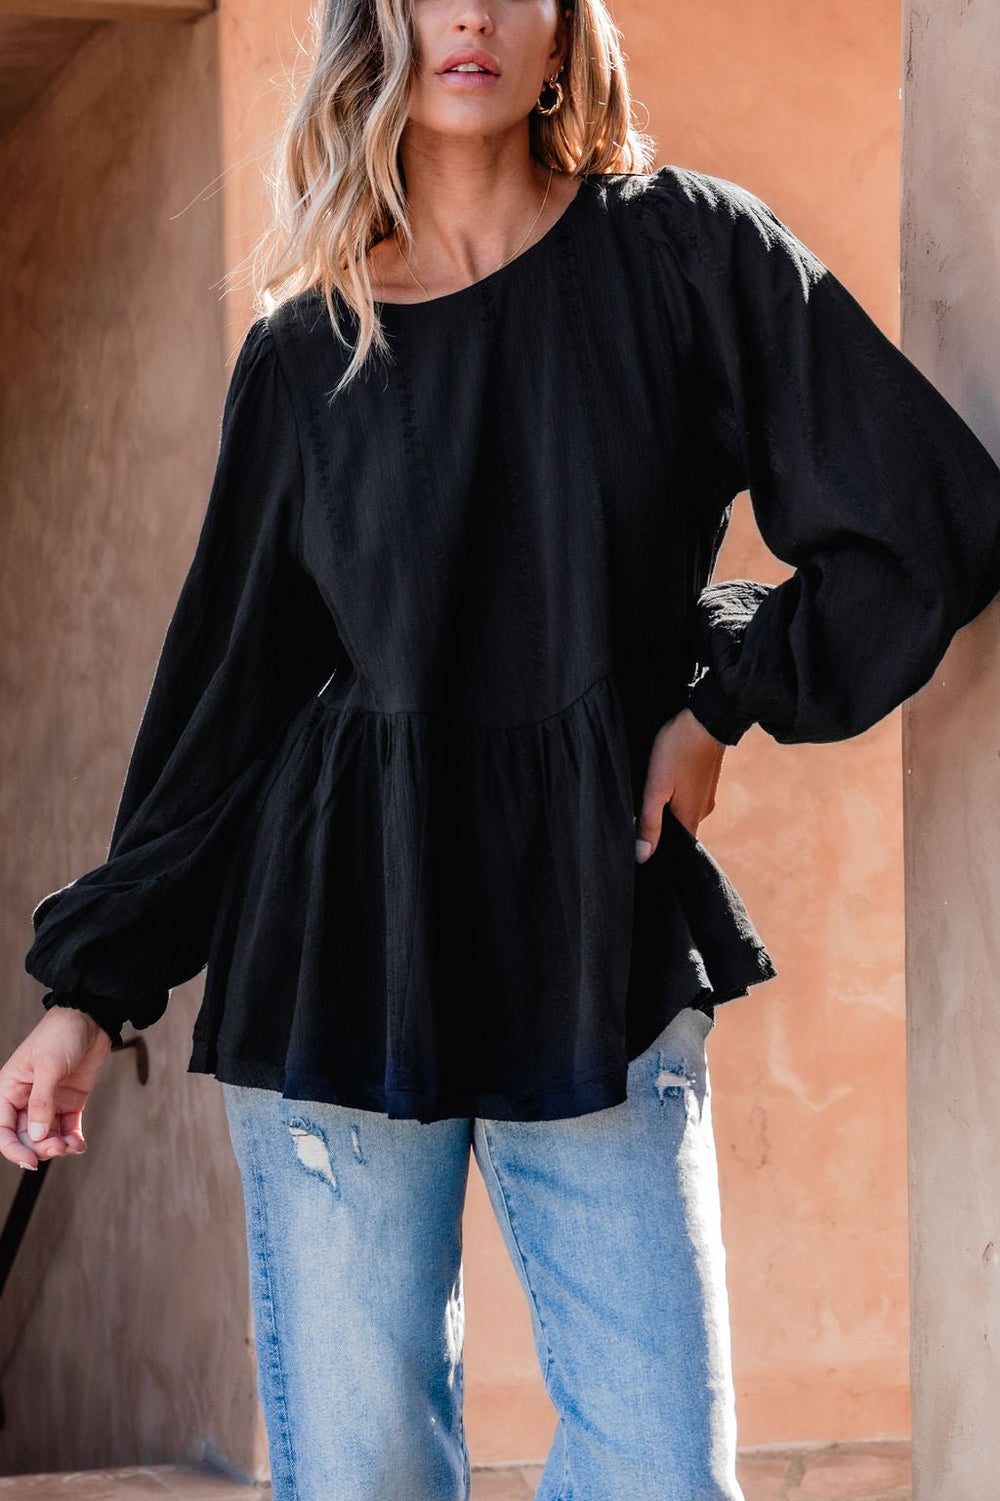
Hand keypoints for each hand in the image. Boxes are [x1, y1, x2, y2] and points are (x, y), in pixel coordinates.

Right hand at [0, 1007, 112, 1170]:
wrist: (91, 1019)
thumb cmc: (61, 1033)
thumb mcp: (48, 1066)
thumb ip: (41, 1102)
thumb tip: (35, 1136)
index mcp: (10, 1088)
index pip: (3, 1128)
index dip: (13, 1148)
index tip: (29, 1160)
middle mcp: (26, 1099)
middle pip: (26, 1136)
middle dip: (40, 1148)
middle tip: (57, 1148)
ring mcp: (49, 1102)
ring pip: (46, 1136)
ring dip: (57, 1146)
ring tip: (71, 1146)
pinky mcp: (69, 1102)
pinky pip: (66, 1129)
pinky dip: (71, 1140)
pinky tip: (78, 1145)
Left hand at [635, 706, 726, 859]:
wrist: (706, 719)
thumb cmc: (678, 750)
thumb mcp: (656, 787)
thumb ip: (650, 821)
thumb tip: (643, 855)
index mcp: (690, 818)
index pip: (676, 850)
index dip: (659, 852)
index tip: (641, 850)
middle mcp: (702, 812)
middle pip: (679, 832)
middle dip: (661, 831)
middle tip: (639, 823)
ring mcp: (706, 796)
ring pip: (682, 814)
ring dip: (667, 813)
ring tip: (648, 803)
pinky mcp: (705, 782)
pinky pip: (688, 799)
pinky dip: (675, 799)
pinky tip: (664, 787)